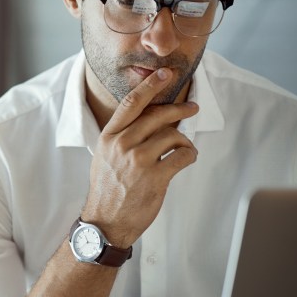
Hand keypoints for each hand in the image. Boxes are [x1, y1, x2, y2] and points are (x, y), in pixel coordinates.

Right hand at [82, 68, 198, 247]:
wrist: (106, 222)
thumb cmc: (107, 189)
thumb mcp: (104, 156)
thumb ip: (122, 136)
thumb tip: (149, 119)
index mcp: (109, 137)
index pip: (131, 103)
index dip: (150, 85)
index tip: (164, 74)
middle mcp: (123, 144)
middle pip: (158, 115)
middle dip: (179, 109)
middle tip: (192, 108)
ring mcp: (139, 160)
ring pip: (173, 135)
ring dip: (184, 140)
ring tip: (184, 148)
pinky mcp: (155, 177)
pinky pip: (182, 155)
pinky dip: (189, 155)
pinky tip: (186, 159)